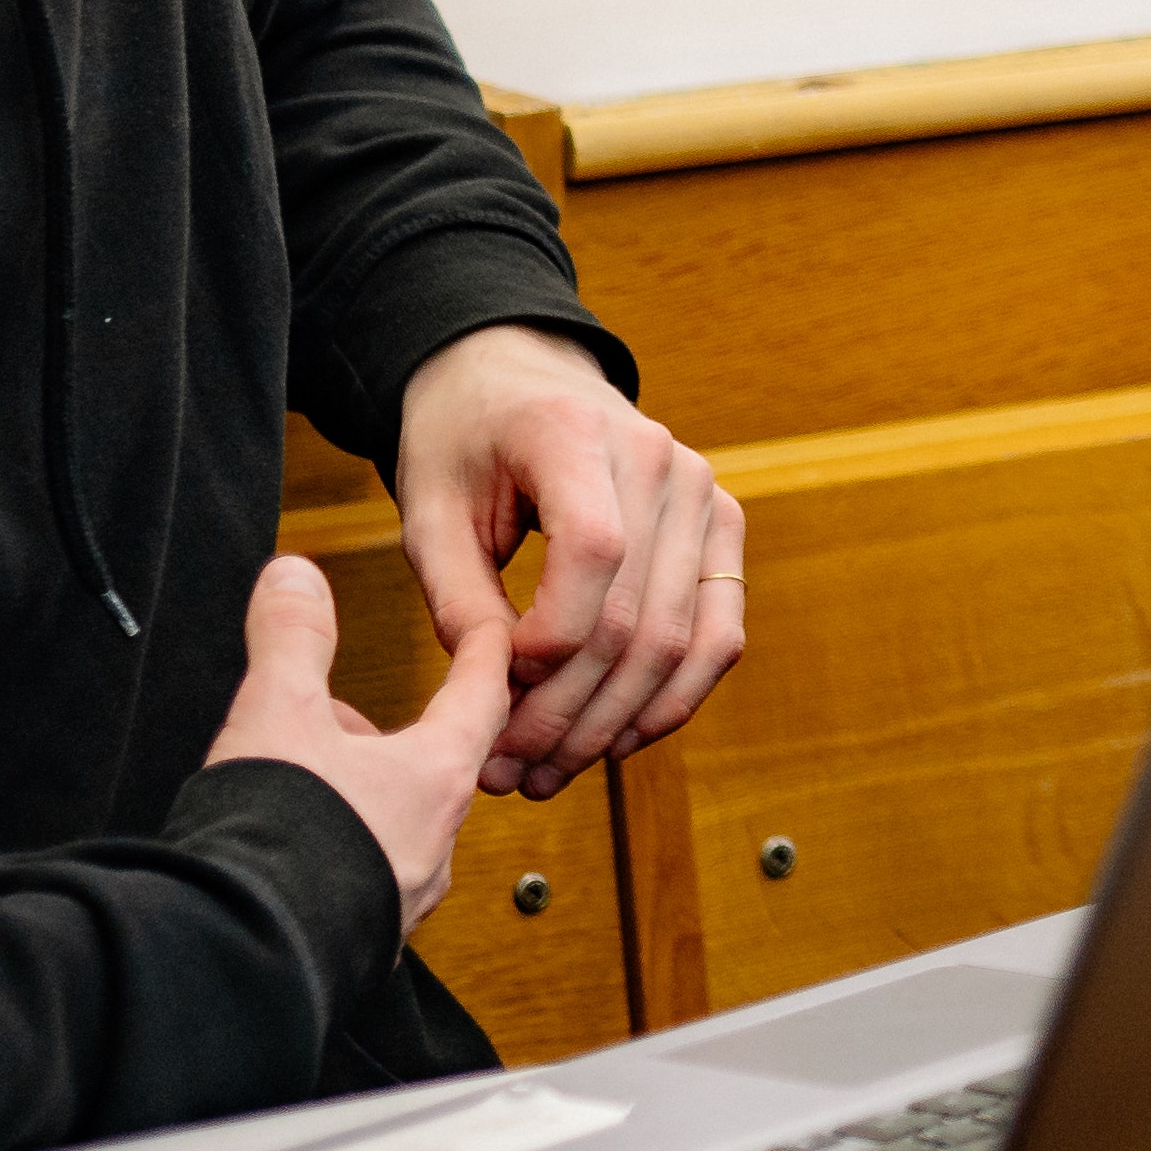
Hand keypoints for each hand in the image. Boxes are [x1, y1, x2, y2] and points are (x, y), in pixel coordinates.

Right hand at [210, 554, 512, 933]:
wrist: (240, 956)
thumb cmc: (276, 840)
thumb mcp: (276, 714)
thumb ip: (289, 638)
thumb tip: (294, 576)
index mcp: (436, 778)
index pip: (483, 695)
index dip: (483, 651)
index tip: (490, 626)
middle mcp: (434, 843)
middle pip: (437, 764)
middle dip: (393, 733)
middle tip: (342, 713)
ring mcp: (401, 899)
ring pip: (398, 824)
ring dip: (363, 792)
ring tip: (308, 776)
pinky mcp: (361, 940)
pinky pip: (366, 876)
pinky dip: (342, 846)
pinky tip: (297, 847)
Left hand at [394, 324, 746, 797]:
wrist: (520, 378)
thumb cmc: (464, 442)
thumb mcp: (428, 507)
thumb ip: (457, 596)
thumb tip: (492, 689)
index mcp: (576, 432)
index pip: (594, 552)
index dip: (545, 640)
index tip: (489, 683)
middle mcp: (662, 457)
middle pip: (635, 615)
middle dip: (567, 713)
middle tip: (506, 771)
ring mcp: (703, 490)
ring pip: (679, 639)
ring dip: (616, 723)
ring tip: (550, 771)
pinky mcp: (722, 524)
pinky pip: (718, 632)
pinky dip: (673, 699)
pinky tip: (618, 738)